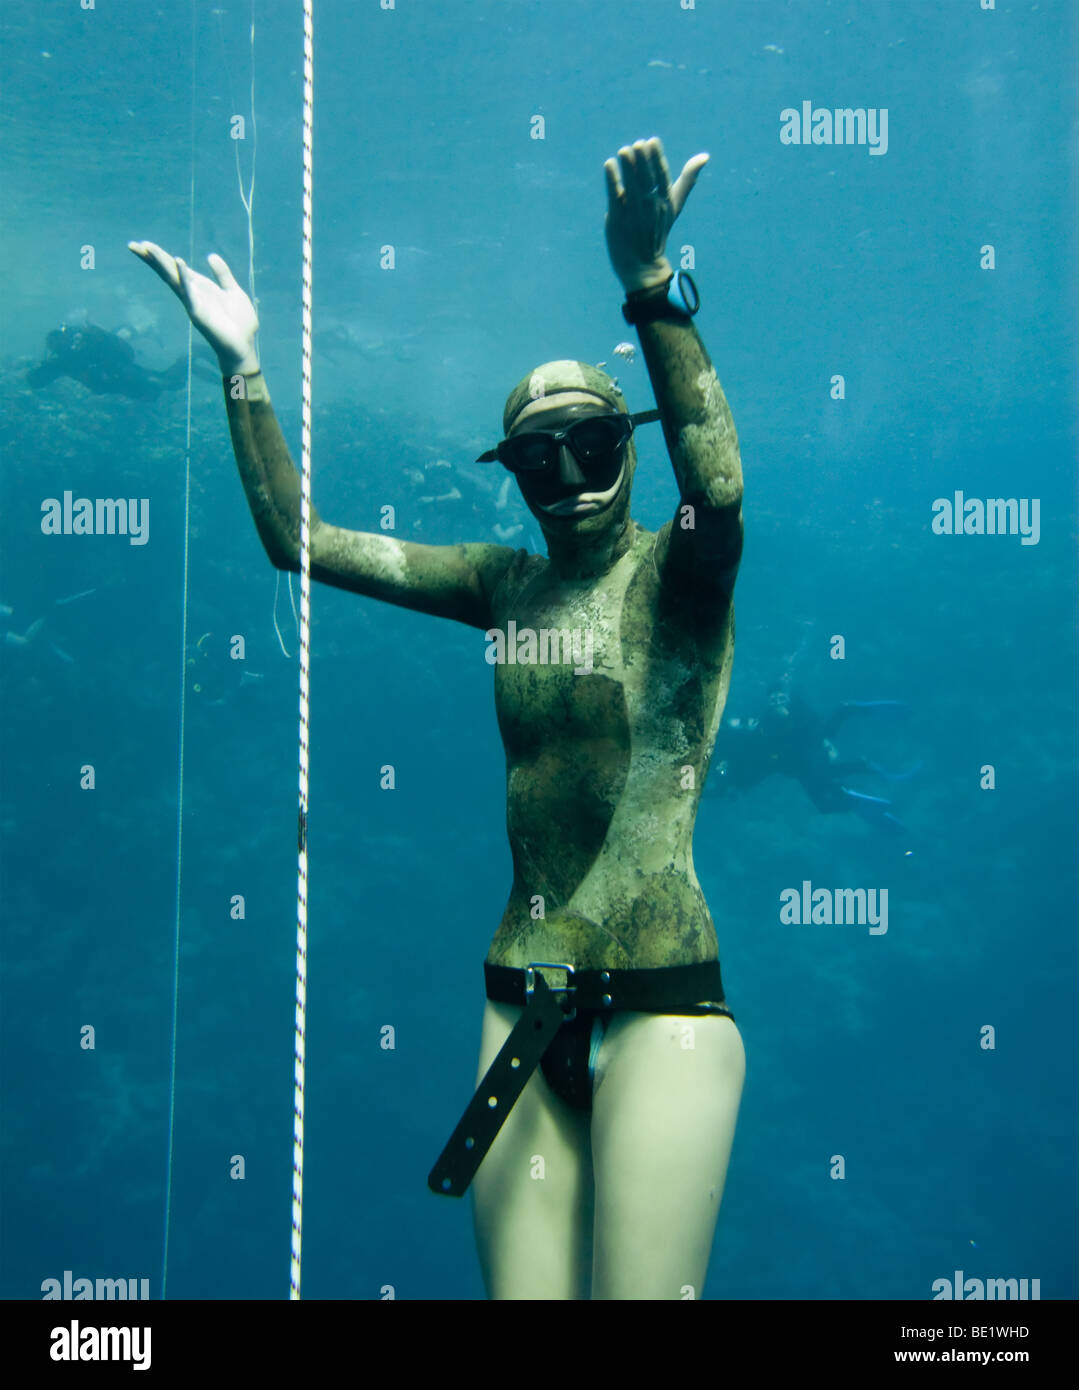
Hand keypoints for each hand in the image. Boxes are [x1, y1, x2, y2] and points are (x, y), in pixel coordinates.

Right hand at [127, 241, 259, 374]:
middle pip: (168, 272)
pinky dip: (184, 278)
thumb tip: (210, 256)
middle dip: (152, 258)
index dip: (160, 256)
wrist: (245, 346)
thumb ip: (222, 274)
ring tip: (148, 248)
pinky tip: (179, 263)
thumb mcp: (233, 291)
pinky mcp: (199, 314)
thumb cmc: (239, 323)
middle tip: (133, 244)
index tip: (144, 243)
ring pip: (174, 280)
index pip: (175, 268)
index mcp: (199, 287)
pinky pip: (190, 293)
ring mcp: (194, 304)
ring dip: (162, 263)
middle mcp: (192, 294)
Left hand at [604, 137, 708, 293]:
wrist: (643, 265)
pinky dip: (612, 180)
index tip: (652, 141)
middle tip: (637, 144)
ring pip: (632, 186)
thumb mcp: (674, 205)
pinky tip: (609, 164)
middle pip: (647, 179)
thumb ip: (687, 180)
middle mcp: (651, 206)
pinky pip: (615, 196)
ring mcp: (634, 213)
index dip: (656, 158)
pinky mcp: (618, 219)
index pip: (661, 176)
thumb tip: (705, 156)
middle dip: (642, 161)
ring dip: (627, 167)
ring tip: (623, 151)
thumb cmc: (657, 230)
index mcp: (665, 201)